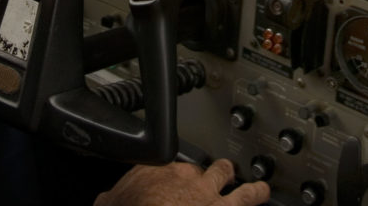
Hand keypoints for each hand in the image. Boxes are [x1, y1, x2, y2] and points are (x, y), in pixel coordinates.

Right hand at [94, 159, 271, 205]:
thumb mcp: (111, 203)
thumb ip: (113, 199)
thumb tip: (104, 201)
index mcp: (155, 172)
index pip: (164, 165)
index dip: (169, 175)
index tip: (169, 182)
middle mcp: (184, 176)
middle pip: (197, 166)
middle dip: (207, 171)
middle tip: (214, 174)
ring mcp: (207, 192)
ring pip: (226, 175)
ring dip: (237, 179)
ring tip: (252, 184)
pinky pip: (248, 198)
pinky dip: (257, 195)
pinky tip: (263, 193)